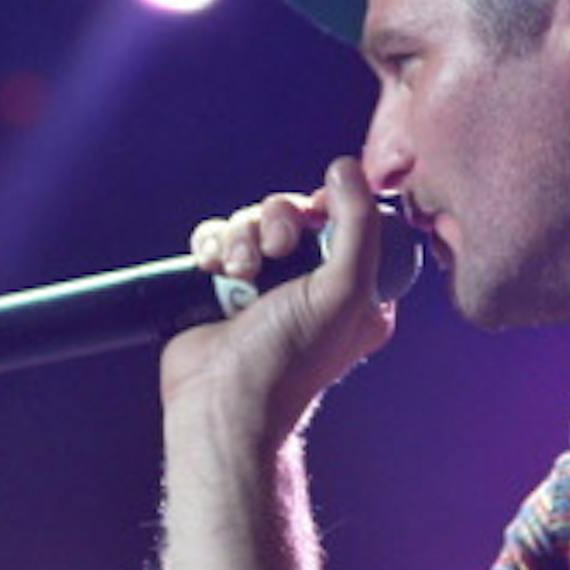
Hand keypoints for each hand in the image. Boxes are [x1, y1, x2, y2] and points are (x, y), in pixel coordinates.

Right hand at [160, 156, 396, 445]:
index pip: (351, 221)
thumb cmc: (289, 360)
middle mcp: (313, 284)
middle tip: (274, 252)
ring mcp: (266, 285)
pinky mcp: (223, 285)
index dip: (332, 207)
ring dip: (241, 236)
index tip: (318, 216)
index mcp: (357, 290)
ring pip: (253, 221)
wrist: (222, 400)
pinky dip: (212, 244)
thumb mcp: (344, 290)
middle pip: (296, 213)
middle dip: (278, 221)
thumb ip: (357, 224)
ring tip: (237, 271)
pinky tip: (212, 268)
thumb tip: (346, 168)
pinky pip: (218, 237)